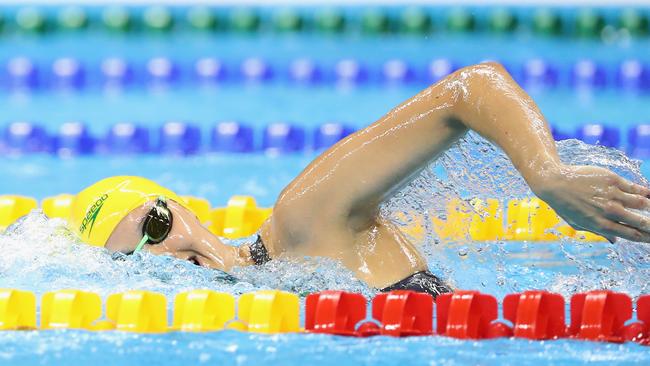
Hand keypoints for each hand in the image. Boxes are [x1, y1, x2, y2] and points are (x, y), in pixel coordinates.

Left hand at [532, 164, 649, 242]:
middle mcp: (609, 211)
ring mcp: (611, 195)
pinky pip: (634, 187)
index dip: (647, 238)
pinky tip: (649, 194)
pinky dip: (645, 192)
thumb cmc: (564, 204)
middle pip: (641, 222)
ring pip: (641, 203)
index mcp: (601, 225)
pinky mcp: (612, 180)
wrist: (554, 182)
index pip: (632, 235)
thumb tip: (615, 241)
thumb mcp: (577, 224)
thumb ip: (598, 232)